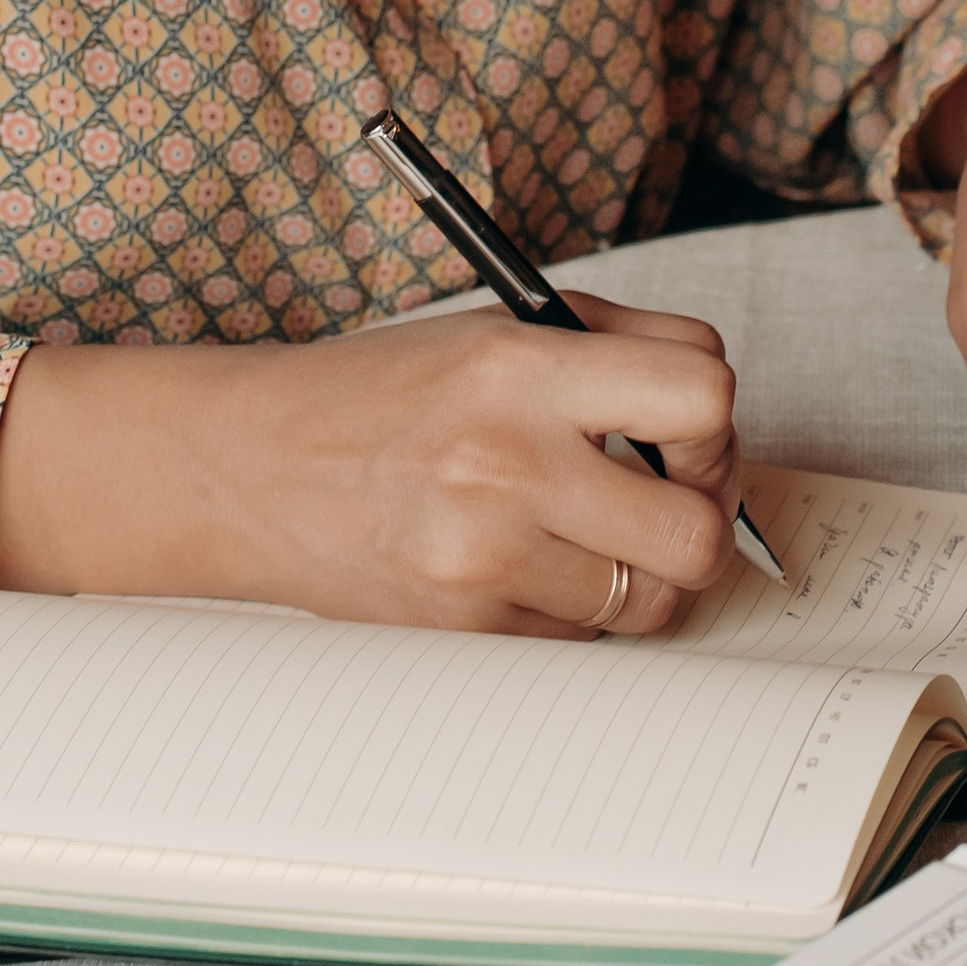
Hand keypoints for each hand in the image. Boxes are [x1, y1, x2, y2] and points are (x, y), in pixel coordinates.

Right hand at [0, 293, 740, 636]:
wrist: (251, 468)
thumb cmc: (379, 393)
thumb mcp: (495, 328)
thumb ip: (614, 351)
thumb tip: (716, 412)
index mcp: (519, 368)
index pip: (701, 393)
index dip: (715, 422)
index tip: (688, 433)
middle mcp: (504, 463)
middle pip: (695, 530)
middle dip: (699, 517)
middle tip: (667, 499)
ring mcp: (483, 558)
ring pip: (650, 601)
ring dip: (641, 574)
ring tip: (591, 535)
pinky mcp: (464, 628)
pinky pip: (580, 637)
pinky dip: (574, 609)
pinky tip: (526, 565)